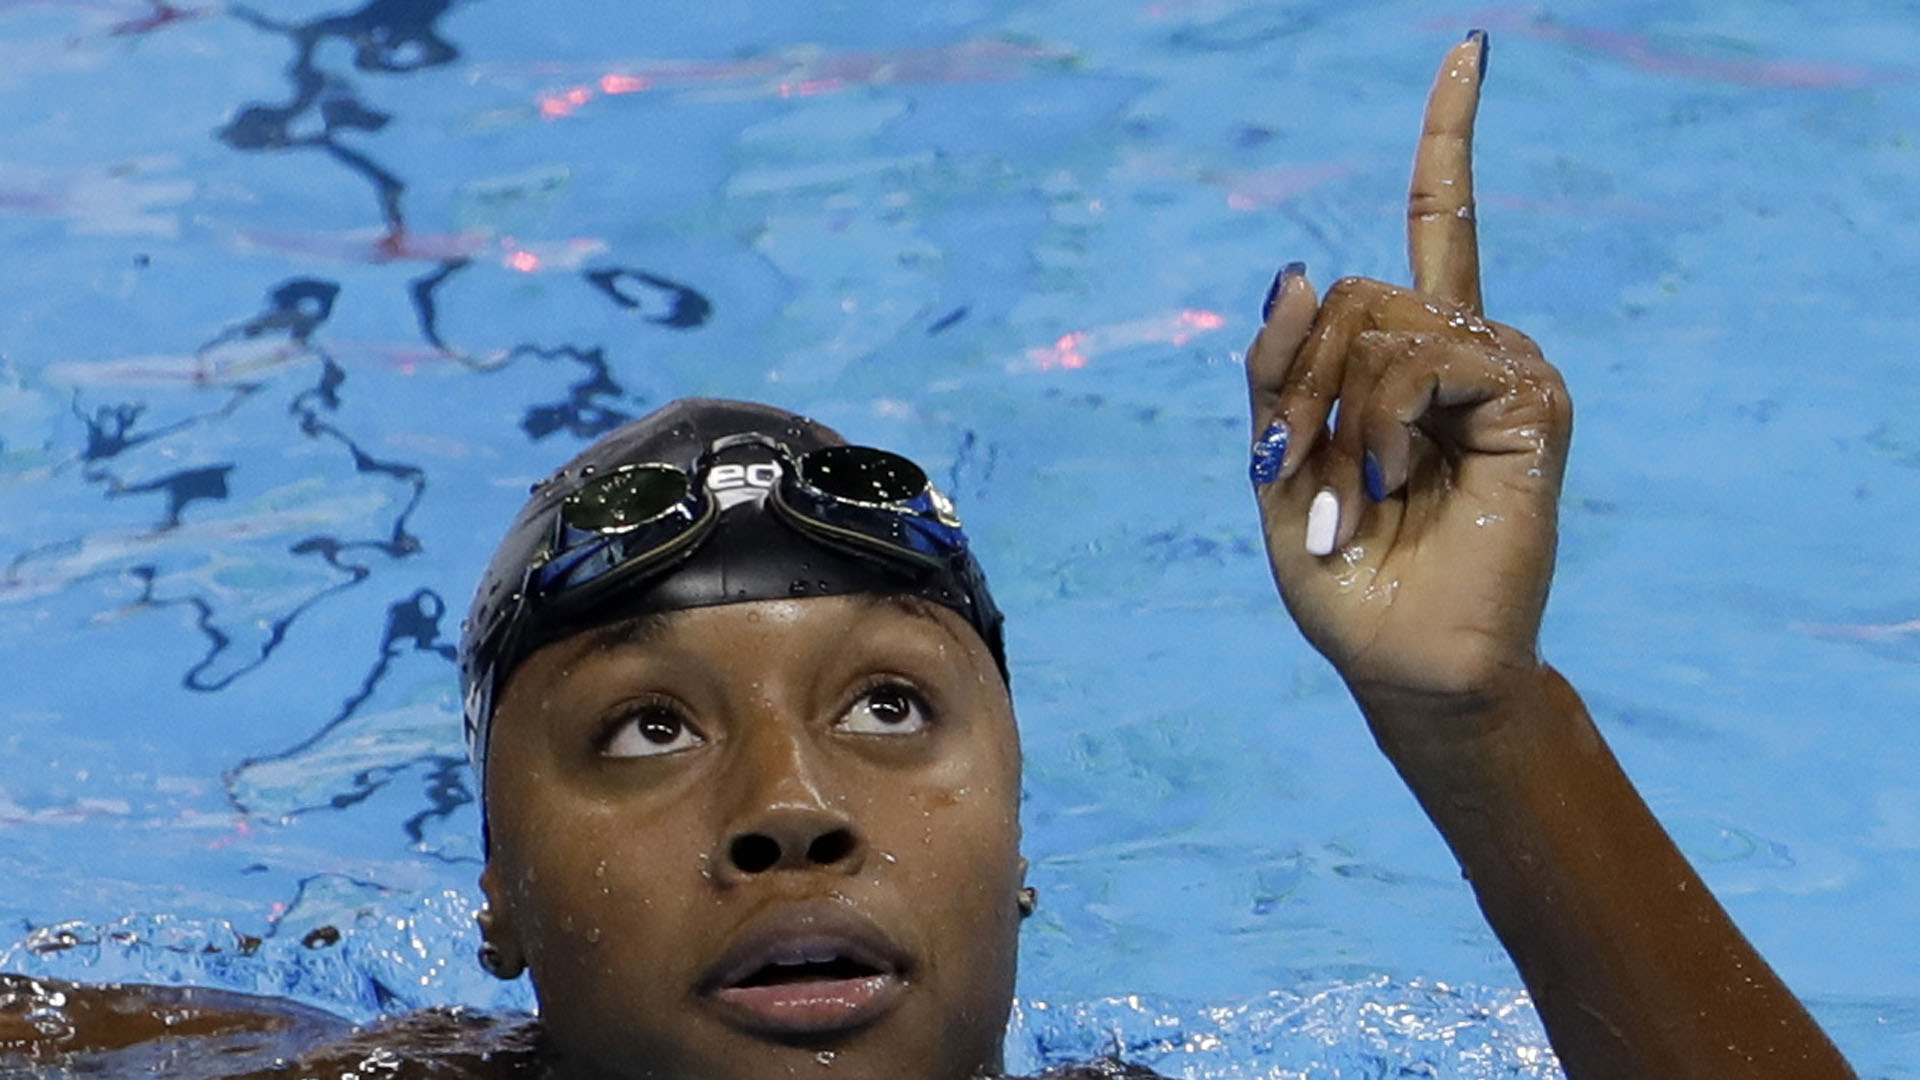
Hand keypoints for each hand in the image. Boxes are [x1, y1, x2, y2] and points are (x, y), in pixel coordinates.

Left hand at [1247, 32, 1571, 711]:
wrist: (1406, 667)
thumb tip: (1294, 265)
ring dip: (1336, 408)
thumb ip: (1279, 370)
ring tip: (1350, 491)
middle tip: (1293, 463)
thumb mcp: (1276, 465)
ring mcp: (1503, 372)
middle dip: (1298, 373)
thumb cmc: (1345, 576)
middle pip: (1355, 287)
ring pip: (1383, 317)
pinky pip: (1429, 355)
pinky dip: (1382, 419)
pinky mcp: (1532, 402)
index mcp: (1409, 362)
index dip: (1449, 138)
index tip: (1470, 47)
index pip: (1440, 224)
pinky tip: (1387, 479)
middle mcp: (1464, 350)